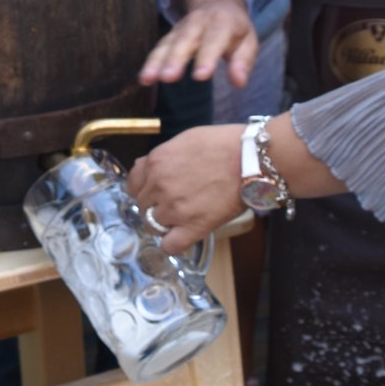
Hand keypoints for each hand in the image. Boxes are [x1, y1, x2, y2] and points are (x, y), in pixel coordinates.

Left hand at [126, 124, 247, 256]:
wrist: (251, 158)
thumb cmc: (223, 145)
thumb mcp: (185, 139)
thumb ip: (162, 156)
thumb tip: (147, 166)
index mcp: (156, 162)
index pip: (132, 184)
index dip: (144, 189)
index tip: (155, 191)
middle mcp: (159, 186)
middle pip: (143, 206)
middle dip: (155, 205)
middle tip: (176, 202)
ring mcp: (174, 209)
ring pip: (152, 226)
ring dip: (165, 224)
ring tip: (183, 218)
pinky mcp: (193, 227)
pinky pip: (169, 246)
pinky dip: (173, 243)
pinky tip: (183, 235)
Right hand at [143, 0, 256, 88]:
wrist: (216, 2)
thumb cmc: (234, 29)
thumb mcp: (248, 41)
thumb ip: (243, 61)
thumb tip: (239, 82)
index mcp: (222, 22)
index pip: (214, 39)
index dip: (207, 57)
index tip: (200, 76)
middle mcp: (198, 22)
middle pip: (185, 39)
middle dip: (175, 58)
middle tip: (169, 77)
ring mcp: (181, 28)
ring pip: (168, 43)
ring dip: (157, 61)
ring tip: (148, 78)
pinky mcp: (170, 36)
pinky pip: (159, 48)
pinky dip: (150, 62)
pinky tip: (144, 78)